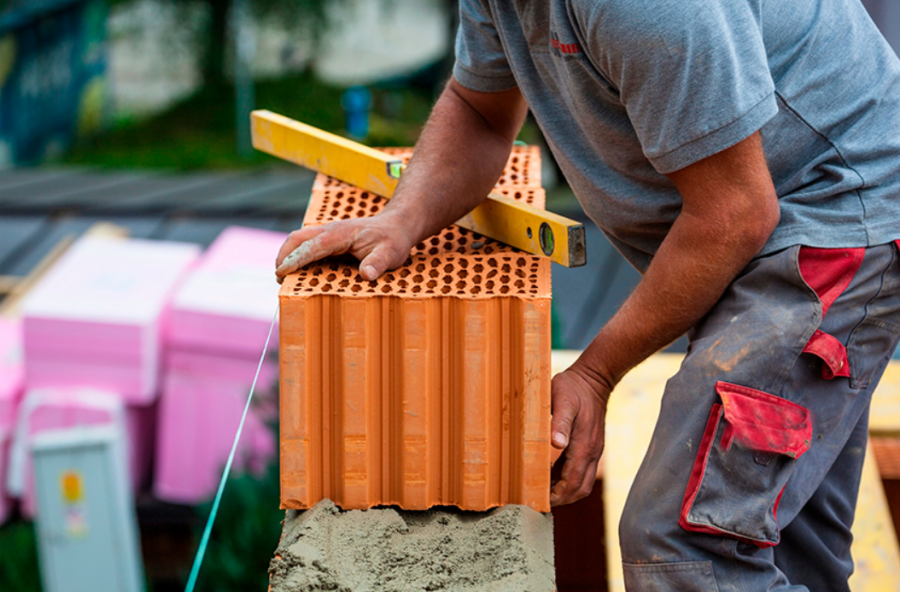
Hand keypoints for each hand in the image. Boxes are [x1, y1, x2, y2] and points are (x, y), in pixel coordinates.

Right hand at [275, 212, 416, 282]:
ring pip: (299, 240)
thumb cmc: (393, 240)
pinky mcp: (330, 240)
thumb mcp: (390, 253)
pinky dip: (297, 256)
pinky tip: (297, 272)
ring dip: (287, 255)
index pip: (312, 246)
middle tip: (279, 277)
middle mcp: (330, 231)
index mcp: (340, 234)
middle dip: (283, 256)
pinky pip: (307, 246)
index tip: (282, 272)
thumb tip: (367, 275)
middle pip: (297, 238)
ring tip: (282, 276)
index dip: (295, 259)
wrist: (397, 226)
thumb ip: (378, 263)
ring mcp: (328, 234)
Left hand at [549, 366, 609, 505]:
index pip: (573, 482)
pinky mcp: (592, 446)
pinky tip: (552, 474)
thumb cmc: (574, 387)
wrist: (595, 378)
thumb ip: (559, 421)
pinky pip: (582, 470)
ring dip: (566, 490)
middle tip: (540, 501)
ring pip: (583, 482)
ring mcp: (594, 449)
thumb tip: (557, 444)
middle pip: (580, 488)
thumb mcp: (562, 399)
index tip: (541, 500)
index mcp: (584, 445)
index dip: (558, 495)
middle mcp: (592, 451)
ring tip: (543, 490)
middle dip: (563, 498)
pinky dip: (568, 478)